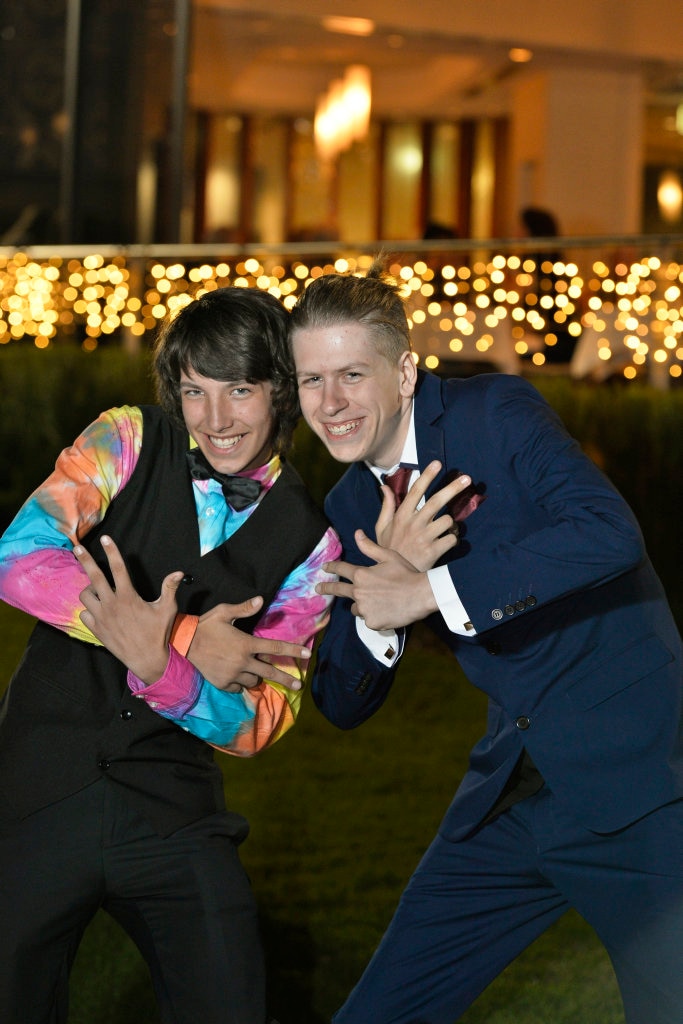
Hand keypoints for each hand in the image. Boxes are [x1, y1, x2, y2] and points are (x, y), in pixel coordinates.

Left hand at [75, 536, 183, 683]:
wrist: (146, 659)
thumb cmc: (158, 633)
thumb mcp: (167, 609)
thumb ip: (169, 588)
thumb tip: (179, 572)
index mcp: (128, 596)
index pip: (119, 568)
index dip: (112, 551)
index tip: (105, 538)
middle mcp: (112, 604)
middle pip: (94, 576)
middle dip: (85, 559)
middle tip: (77, 548)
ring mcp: (102, 617)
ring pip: (86, 595)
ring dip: (90, 589)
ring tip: (97, 589)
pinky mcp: (96, 629)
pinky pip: (84, 614)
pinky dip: (88, 609)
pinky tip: (97, 610)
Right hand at [188, 601, 310, 692]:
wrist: (183, 644)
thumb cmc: (205, 625)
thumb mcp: (223, 612)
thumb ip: (244, 608)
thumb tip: (261, 599)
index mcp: (246, 644)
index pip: (275, 648)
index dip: (293, 651)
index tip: (307, 655)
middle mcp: (242, 661)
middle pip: (271, 672)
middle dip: (287, 679)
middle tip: (299, 685)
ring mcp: (232, 674)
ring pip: (254, 680)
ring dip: (256, 675)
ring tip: (252, 668)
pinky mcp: (223, 684)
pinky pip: (239, 687)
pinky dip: (241, 682)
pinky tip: (237, 674)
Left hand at [318, 530, 437, 629]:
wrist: (421, 595)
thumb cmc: (406, 573)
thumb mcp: (389, 556)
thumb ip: (369, 547)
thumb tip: (356, 533)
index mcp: (361, 575)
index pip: (341, 570)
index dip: (331, 567)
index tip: (324, 567)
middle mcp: (358, 592)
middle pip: (338, 590)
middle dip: (326, 588)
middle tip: (317, 589)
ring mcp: (364, 609)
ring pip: (356, 608)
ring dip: (361, 605)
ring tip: (377, 603)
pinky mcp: (372, 622)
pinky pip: (368, 619)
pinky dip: (374, 616)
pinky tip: (386, 611)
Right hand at [376, 461, 469, 570]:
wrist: (396, 579)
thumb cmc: (390, 550)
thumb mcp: (382, 528)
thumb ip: (386, 507)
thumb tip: (384, 487)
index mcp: (402, 516)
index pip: (416, 491)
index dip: (427, 476)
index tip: (438, 463)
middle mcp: (413, 524)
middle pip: (436, 501)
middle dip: (453, 488)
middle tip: (467, 479)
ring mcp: (424, 537)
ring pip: (448, 520)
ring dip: (452, 523)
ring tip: (447, 528)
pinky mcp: (434, 551)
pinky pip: (452, 538)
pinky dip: (453, 539)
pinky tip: (447, 543)